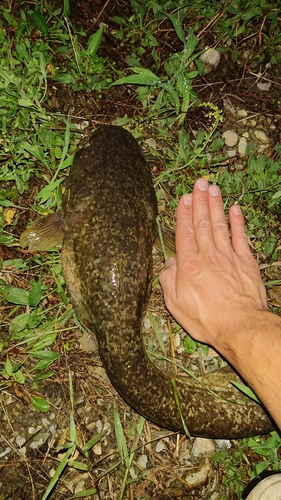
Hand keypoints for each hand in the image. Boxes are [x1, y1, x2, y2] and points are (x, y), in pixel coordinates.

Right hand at [159, 178, 266, 346]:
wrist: (239, 326)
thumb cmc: (206, 319)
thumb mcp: (175, 305)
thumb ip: (169, 281)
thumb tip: (169, 264)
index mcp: (189, 265)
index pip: (184, 232)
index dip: (183, 213)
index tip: (184, 197)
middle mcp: (208, 256)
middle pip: (202, 222)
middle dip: (200, 200)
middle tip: (199, 183)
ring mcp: (229, 257)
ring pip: (220, 225)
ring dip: (216, 205)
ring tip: (213, 188)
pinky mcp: (246, 262)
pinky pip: (241, 237)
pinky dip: (238, 222)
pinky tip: (235, 209)